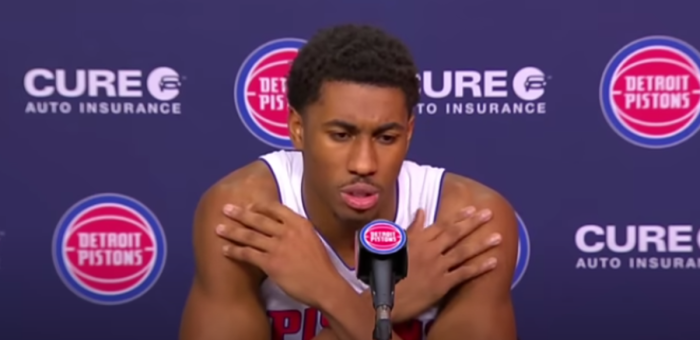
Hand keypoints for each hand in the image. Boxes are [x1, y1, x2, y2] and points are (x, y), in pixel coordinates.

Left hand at [216, 202, 341, 308]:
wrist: (324, 284)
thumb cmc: (321, 265)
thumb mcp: (313, 238)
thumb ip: (297, 230)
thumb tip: (283, 227)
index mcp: (299, 223)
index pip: (275, 208)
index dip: (258, 206)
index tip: (248, 205)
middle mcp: (287, 231)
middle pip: (258, 219)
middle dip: (239, 214)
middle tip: (225, 209)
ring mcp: (278, 247)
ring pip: (249, 236)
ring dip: (232, 231)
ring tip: (218, 228)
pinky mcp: (271, 263)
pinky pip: (248, 254)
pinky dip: (234, 251)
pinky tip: (224, 250)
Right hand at [393, 207, 499, 321]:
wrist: (382, 296)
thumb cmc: (385, 271)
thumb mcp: (396, 245)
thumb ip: (412, 228)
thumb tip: (421, 211)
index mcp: (417, 240)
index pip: (441, 225)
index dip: (458, 217)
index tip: (472, 209)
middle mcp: (430, 250)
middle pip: (455, 234)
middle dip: (473, 223)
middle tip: (489, 214)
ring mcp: (437, 267)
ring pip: (463, 252)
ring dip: (482, 243)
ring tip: (498, 236)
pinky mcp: (441, 284)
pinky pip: (464, 274)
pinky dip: (479, 268)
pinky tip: (493, 262)